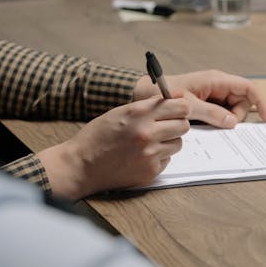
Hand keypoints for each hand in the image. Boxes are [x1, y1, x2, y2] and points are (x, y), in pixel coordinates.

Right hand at [37, 97, 190, 198]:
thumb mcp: (121, 112)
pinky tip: (141, 156)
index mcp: (138, 113)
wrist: (81, 166)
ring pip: (178, 143)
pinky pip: (167, 159)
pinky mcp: (150, 170)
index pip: (180, 107)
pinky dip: (158, 157)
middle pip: (184, 125)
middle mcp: (146, 132)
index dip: (180, 109)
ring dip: (168, 142)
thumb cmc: (98, 137)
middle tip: (163, 128)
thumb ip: (151, 104)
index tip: (177, 111)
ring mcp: (149, 153)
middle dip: (176, 125)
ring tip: (149, 143)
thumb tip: (177, 95)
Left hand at [133, 69, 265, 127]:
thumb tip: (232, 122)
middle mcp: (218, 86)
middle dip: (237, 116)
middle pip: (242, 102)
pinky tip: (206, 124)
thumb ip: (211, 113)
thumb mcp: (189, 106)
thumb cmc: (165, 94)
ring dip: (225, 120)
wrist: (145, 93)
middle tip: (220, 125)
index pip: (248, 88)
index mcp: (217, 80)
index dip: (260, 102)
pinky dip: (218, 121)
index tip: (265, 118)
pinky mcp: (208, 103)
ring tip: (206, 123)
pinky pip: (221, 114)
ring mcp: (214, 95)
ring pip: (233, 110)